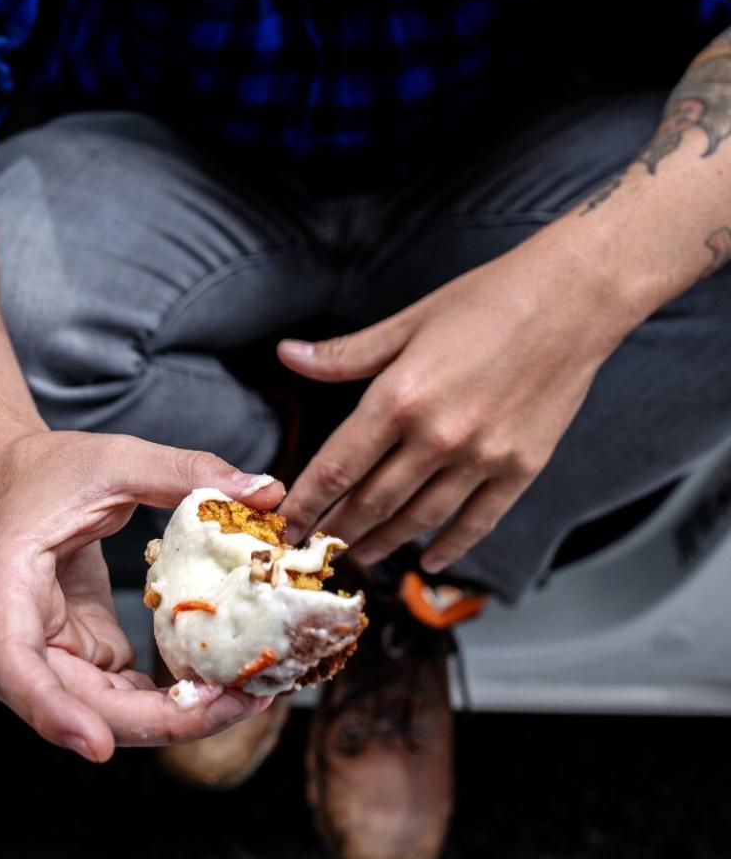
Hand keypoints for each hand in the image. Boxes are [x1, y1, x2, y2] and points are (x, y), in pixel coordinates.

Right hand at [0, 431, 283, 760]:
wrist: (16, 476)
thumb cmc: (49, 469)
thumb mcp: (116, 459)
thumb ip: (185, 472)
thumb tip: (266, 490)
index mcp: (9, 585)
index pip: (13, 666)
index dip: (53, 712)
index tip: (99, 746)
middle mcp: (24, 632)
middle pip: (75, 705)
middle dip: (155, 720)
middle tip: (232, 706)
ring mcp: (56, 648)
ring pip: (106, 710)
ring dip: (173, 717)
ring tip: (243, 699)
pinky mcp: (86, 649)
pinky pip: (125, 692)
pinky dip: (172, 696)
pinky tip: (223, 685)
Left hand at [278, 240, 623, 572]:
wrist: (571, 299)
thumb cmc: (488, 300)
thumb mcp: (408, 322)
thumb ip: (345, 354)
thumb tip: (288, 356)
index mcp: (400, 397)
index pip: (337, 466)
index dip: (306, 501)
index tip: (286, 523)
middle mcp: (437, 436)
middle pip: (372, 501)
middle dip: (337, 529)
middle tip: (314, 546)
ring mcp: (482, 457)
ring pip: (419, 518)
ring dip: (384, 542)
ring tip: (360, 555)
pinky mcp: (521, 468)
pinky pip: (477, 521)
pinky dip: (450, 546)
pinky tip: (429, 559)